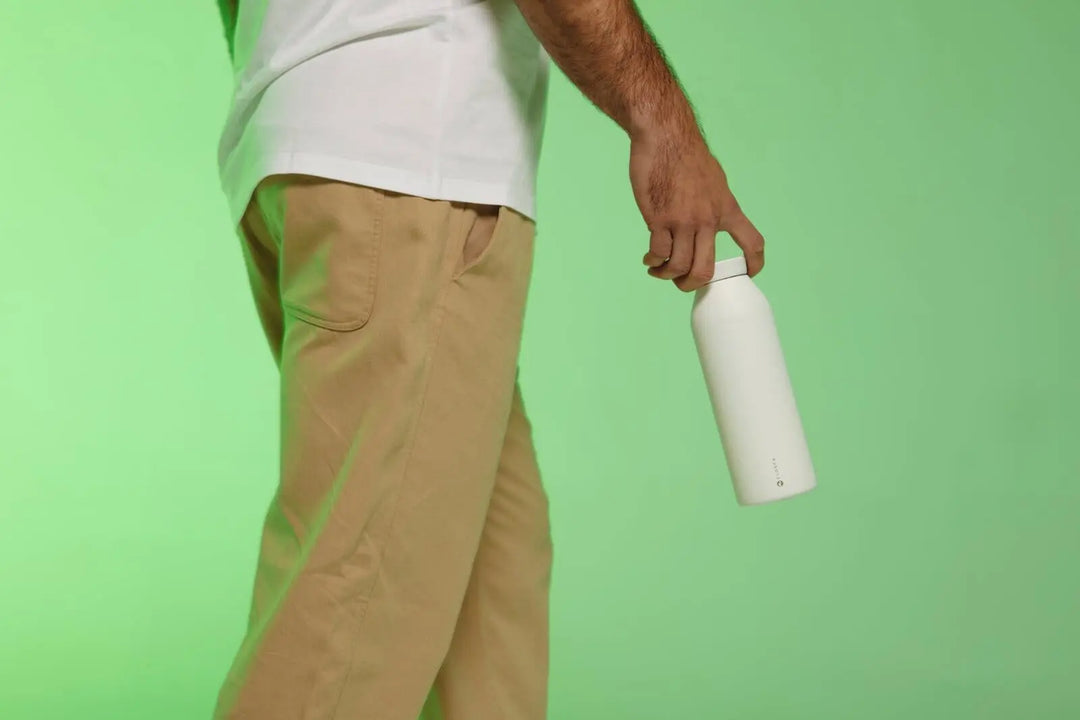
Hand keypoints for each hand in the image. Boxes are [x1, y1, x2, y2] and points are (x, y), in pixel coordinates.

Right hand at [629, 124, 764, 290]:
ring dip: (666, 275)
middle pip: (705, 269)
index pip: (752, 242)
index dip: (754, 263)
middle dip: (691, 283)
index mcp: (727, 209)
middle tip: (681, 282)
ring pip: (679, 266)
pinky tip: (650, 258)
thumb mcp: (714, 180)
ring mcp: (683, 221)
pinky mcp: (659, 219)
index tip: (749, 274)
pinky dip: (653, 261)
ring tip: (658, 270)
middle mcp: (708, 220)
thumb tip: (703, 226)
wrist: (666, 137)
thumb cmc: (686, 155)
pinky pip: (658, 253)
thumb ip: (713, 205)